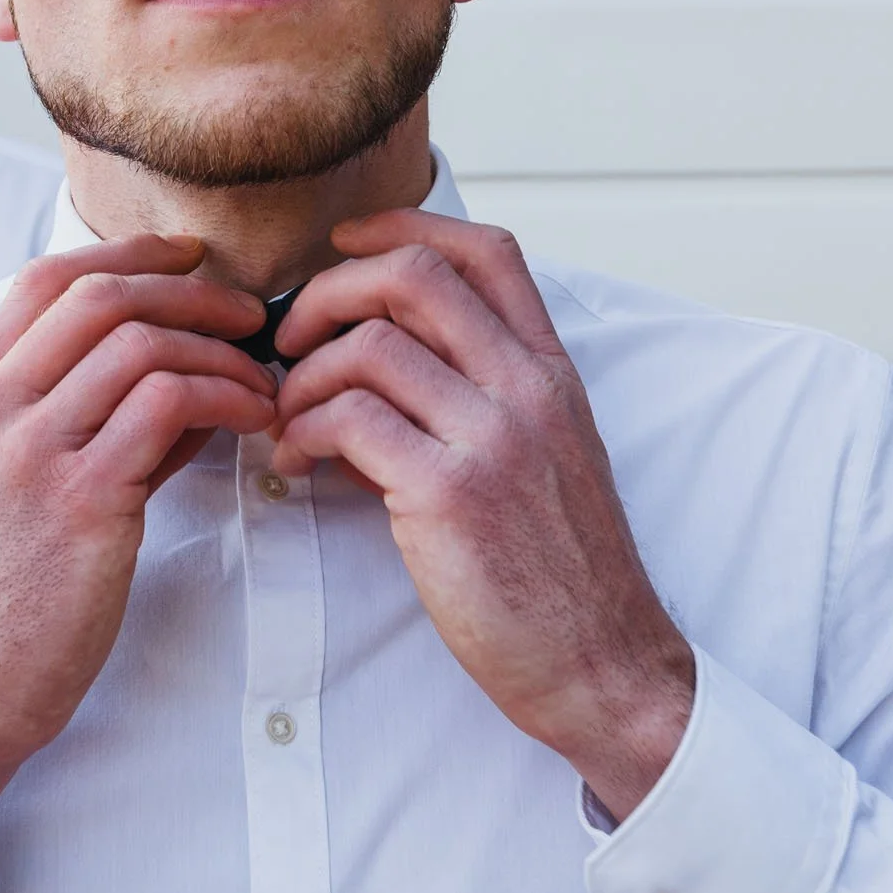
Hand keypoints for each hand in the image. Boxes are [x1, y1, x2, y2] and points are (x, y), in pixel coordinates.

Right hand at [0, 235, 273, 856]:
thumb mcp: (14, 490)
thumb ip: (88, 426)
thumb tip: (185, 386)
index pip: (45, 279)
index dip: (127, 252)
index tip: (190, 256)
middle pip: (100, 297)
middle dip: (189, 291)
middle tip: (249, 314)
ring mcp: (31, 452)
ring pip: (139, 343)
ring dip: (218, 349)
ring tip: (262, 378)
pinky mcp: (80, 501)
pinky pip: (168, 406)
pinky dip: (225, 396)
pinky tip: (254, 417)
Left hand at [271, 211, 692, 819]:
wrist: (602, 665)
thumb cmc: (558, 571)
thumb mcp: (542, 459)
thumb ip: (473, 397)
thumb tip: (365, 361)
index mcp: (553, 373)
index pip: (487, 250)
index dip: (404, 227)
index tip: (345, 247)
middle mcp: (529, 390)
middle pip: (415, 276)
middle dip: (328, 291)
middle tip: (290, 338)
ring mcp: (493, 438)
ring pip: (369, 345)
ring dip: (304, 375)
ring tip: (289, 420)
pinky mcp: (449, 494)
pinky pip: (348, 418)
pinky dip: (303, 430)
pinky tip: (299, 461)